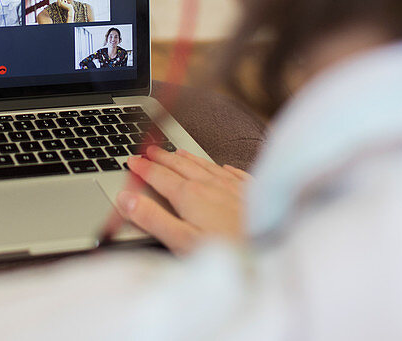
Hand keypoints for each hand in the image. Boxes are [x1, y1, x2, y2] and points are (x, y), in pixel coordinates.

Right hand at [116, 146, 249, 253]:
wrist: (276, 250)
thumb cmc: (229, 251)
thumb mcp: (181, 241)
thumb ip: (152, 219)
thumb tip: (125, 199)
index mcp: (190, 196)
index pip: (159, 177)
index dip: (142, 169)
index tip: (131, 161)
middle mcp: (211, 185)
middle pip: (181, 166)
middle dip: (162, 157)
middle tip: (149, 150)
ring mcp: (234, 187)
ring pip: (206, 166)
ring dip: (188, 158)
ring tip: (177, 152)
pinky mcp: (254, 194)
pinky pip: (234, 174)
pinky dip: (223, 168)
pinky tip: (223, 167)